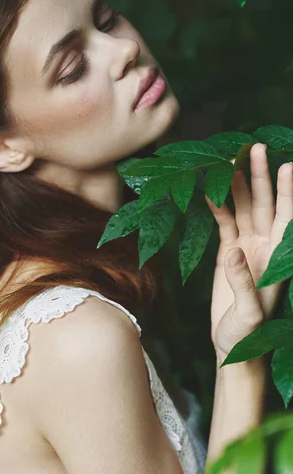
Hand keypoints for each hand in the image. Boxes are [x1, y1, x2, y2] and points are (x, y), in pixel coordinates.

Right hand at [205, 143, 292, 360]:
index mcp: (277, 259)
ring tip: (229, 161)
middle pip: (264, 204)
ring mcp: (246, 247)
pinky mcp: (228, 253)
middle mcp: (265, 247)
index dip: (288, 193)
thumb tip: (233, 251)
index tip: (288, 166)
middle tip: (255, 148)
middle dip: (261, 177)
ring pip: (243, 209)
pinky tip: (210, 191)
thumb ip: (243, 283)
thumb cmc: (248, 335)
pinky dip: (218, 207)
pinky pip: (224, 223)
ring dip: (237, 186)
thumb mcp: (249, 314)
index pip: (287, 218)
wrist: (233, 347)